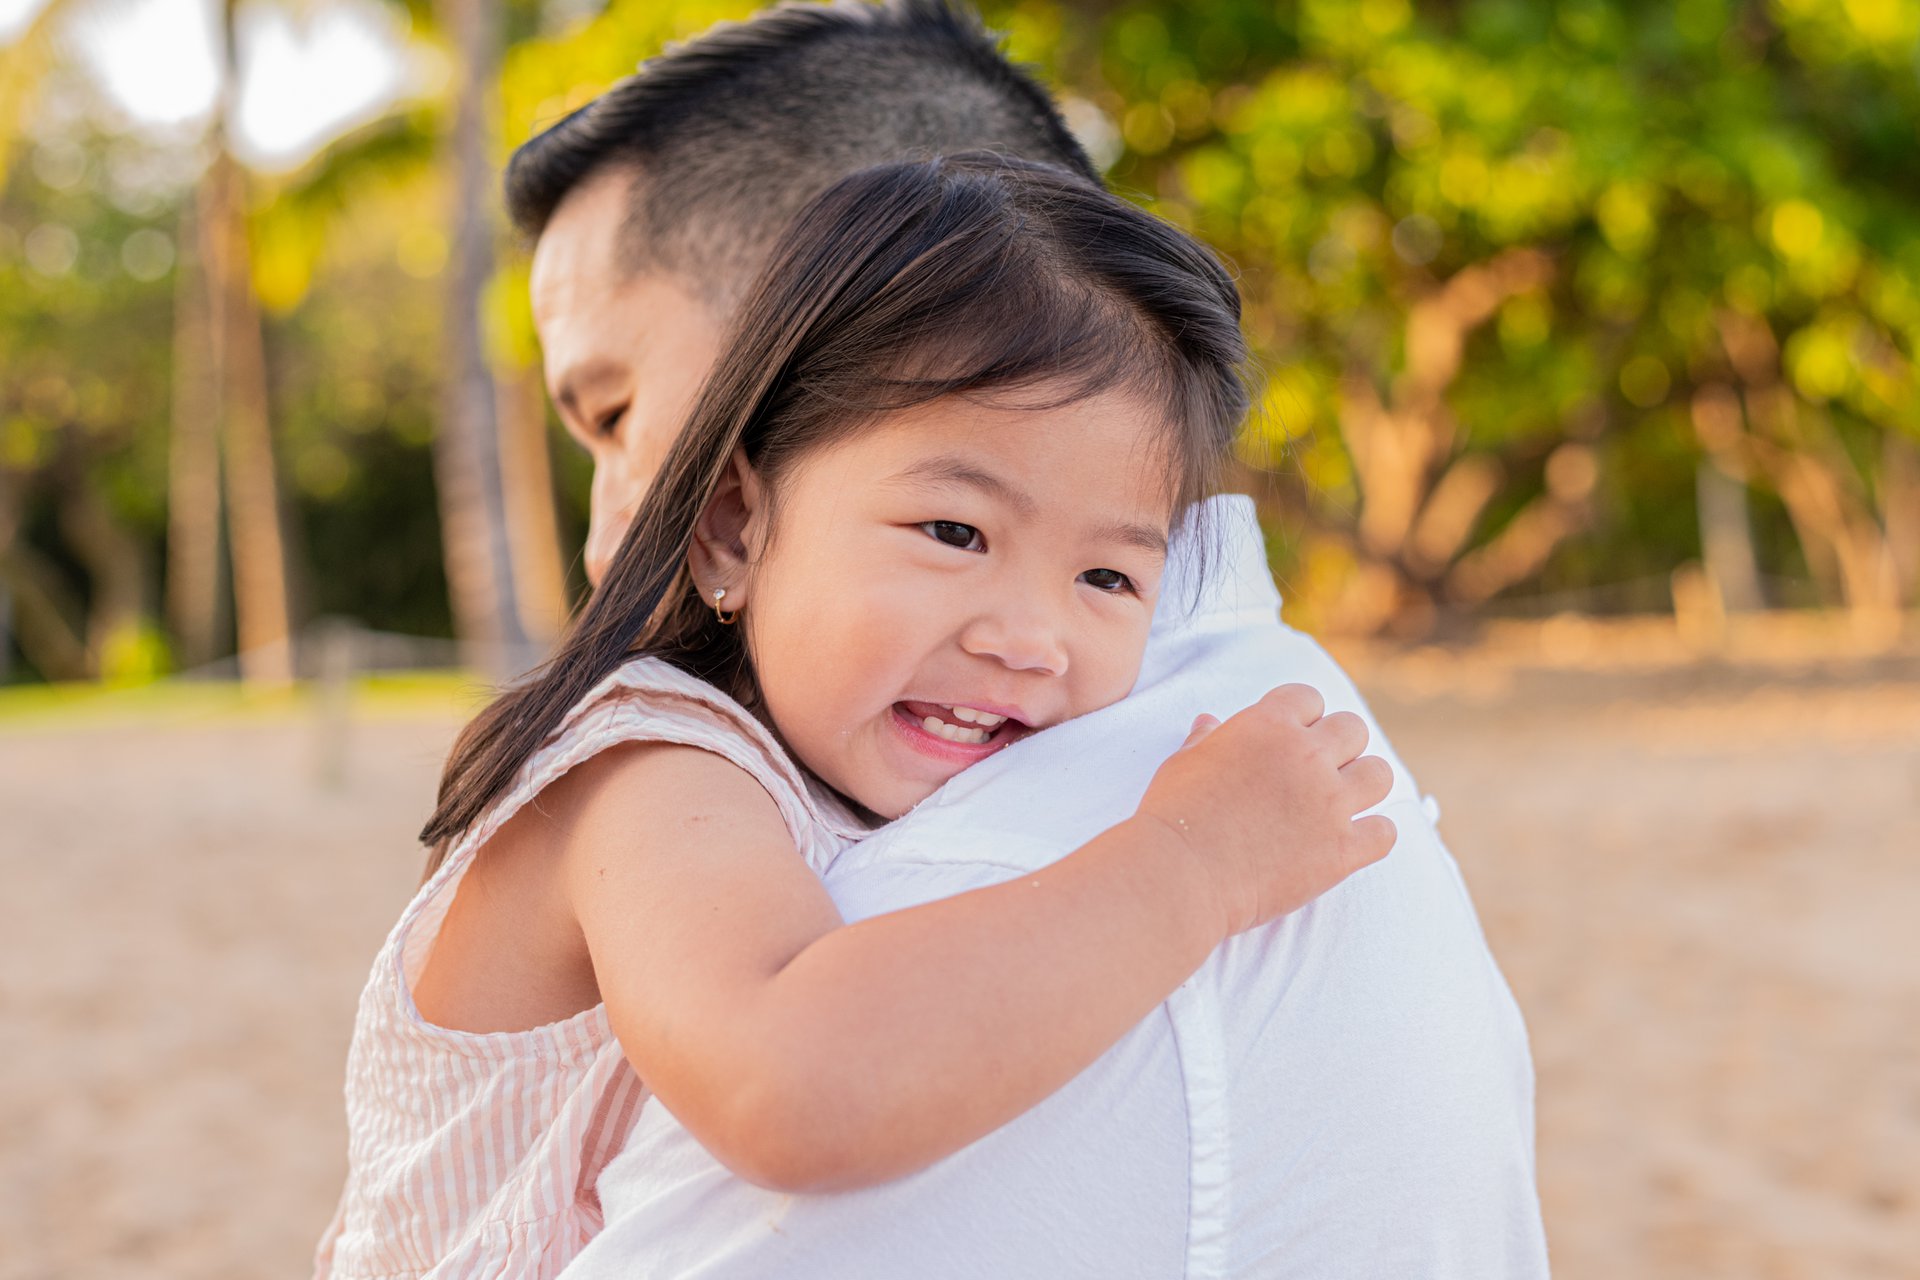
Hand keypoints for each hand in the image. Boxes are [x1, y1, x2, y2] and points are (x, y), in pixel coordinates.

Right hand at [1135, 684, 1395, 936]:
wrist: (1181, 875)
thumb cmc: (1173, 817)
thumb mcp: (1183, 764)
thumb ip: (1206, 739)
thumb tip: (1210, 722)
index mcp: (1267, 725)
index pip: (1308, 698)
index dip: (1302, 718)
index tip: (1293, 739)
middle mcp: (1306, 756)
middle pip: (1352, 729)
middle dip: (1338, 747)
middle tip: (1318, 773)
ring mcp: (1329, 803)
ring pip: (1379, 774)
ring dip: (1363, 785)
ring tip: (1341, 803)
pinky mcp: (1343, 849)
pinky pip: (1386, 832)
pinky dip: (1373, 836)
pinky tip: (1352, 842)